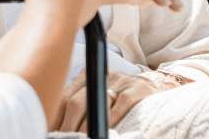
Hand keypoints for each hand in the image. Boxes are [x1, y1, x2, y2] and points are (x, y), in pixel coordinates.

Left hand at [52, 69, 186, 131]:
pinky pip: (119, 106)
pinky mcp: (137, 90)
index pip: (63, 95)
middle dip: (66, 126)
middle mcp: (101, 76)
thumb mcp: (100, 94)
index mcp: (88, 76)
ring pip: (95, 104)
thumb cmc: (123, 96)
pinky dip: (110, 121)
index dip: (54, 116)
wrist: (158, 86)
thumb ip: (81, 105)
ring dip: (84, 127)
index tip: (50, 131)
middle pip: (75, 101)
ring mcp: (120, 82)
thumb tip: (60, 128)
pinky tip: (104, 133)